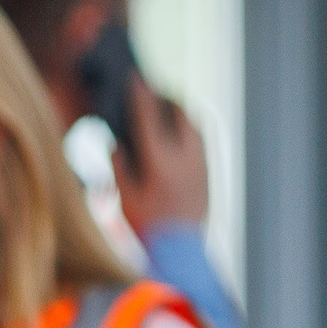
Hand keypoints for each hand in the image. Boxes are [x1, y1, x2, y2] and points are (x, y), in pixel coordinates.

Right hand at [115, 78, 208, 234]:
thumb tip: (117, 141)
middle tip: (153, 91)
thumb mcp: (124, 196)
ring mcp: (202, 163)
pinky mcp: (209, 171)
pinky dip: (190, 129)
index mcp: (160, 160)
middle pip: (181, 112)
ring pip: (196, 124)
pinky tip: (179, 133)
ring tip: (167, 108)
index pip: (149, 117)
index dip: (141, 94)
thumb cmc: (147, 224)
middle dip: (167, 97)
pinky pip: (202, 139)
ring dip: (181, 112)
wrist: (180, 249)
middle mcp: (186, 156)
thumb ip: (119, 164)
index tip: (136, 78)